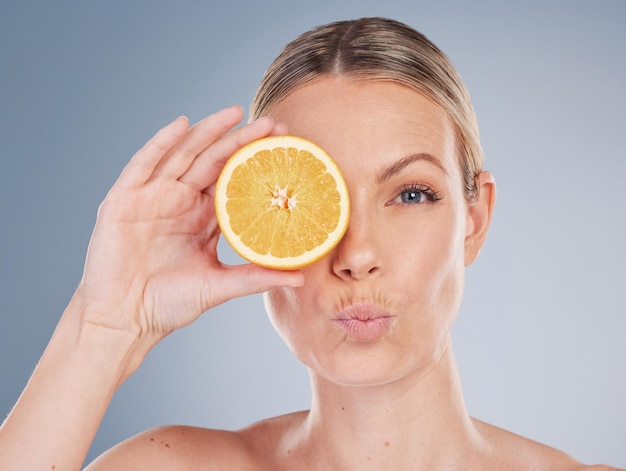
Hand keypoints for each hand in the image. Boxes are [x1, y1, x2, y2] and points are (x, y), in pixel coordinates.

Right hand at [74, 106, 303, 349]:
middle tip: (273, 124)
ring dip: (207, 132)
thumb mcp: (217, 286)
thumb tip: (300, 276)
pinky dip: (160, 143)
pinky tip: (181, 124)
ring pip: (183, 155)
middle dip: (241, 140)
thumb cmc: (168, 304)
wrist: (124, 320)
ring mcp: (152, 197)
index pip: (233, 180)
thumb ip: (255, 277)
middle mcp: (180, 201)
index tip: (287, 146)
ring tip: (234, 113)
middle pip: (213, 161)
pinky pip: (143, 164)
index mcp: (203, 217)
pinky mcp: (124, 199)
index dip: (256, 161)